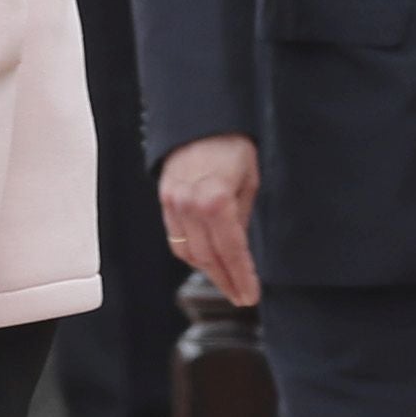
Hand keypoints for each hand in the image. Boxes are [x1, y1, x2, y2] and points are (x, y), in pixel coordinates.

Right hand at [160, 134, 261, 309]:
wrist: (202, 120)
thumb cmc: (232, 146)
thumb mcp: (249, 182)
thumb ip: (242, 218)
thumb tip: (240, 250)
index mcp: (215, 199)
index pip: (231, 251)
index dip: (242, 277)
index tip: (250, 295)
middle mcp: (189, 204)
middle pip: (207, 258)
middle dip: (226, 281)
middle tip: (241, 297)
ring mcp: (173, 203)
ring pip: (188, 253)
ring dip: (208, 271)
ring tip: (227, 282)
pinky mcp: (165, 201)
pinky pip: (176, 239)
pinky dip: (192, 254)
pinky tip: (207, 261)